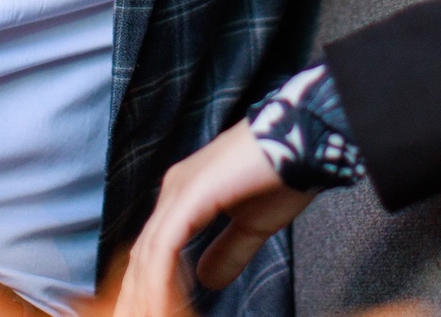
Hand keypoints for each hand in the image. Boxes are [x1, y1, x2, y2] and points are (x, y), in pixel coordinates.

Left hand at [116, 121, 314, 316]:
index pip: (155, 247)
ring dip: (145, 292)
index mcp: (185, 193)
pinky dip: (160, 278)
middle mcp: (175, 189)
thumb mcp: (252, 226)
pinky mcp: (191, 195)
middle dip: (137, 294)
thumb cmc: (283, 174)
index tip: (147, 312)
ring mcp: (180, 190)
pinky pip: (166, 246)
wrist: (303, 140)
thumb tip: (207, 280)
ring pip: (150, 252)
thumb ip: (227, 252)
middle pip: (144, 252)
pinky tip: (160, 300)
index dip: (148, 284)